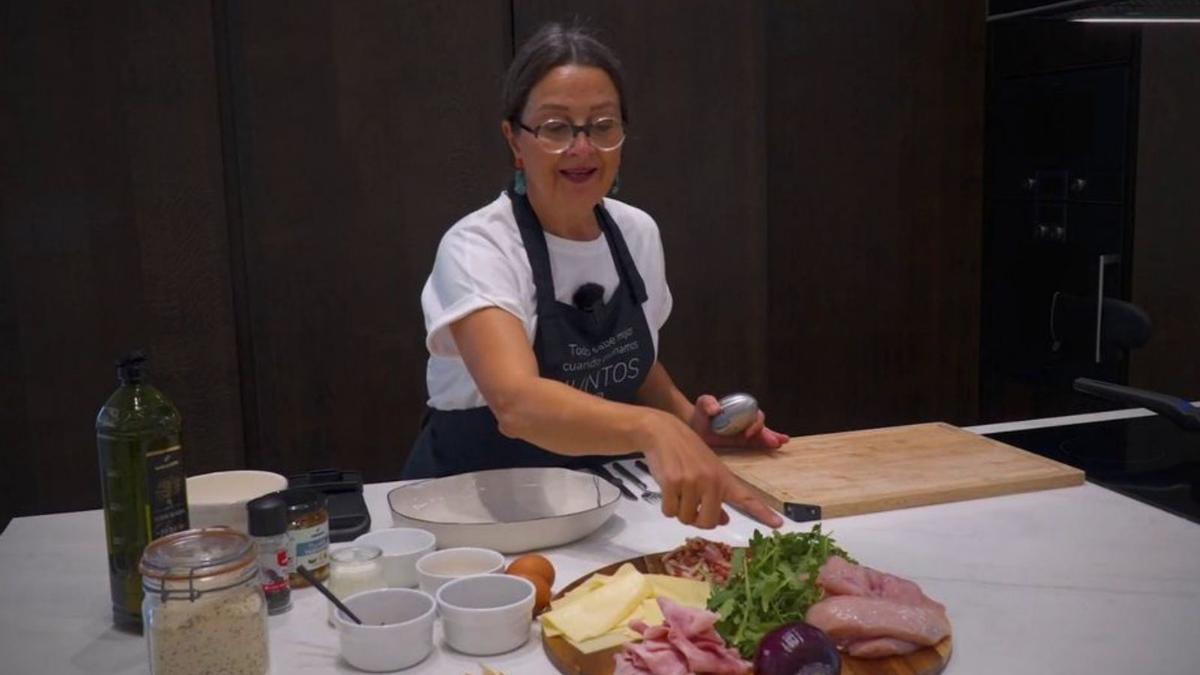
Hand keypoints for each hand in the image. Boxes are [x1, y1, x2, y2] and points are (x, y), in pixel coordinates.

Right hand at [642, 411, 783, 529]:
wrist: (663, 432)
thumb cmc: (686, 452)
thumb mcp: (707, 470)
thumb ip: (717, 496)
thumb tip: (724, 521)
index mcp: (723, 478)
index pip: (746, 498)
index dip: (763, 513)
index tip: (779, 525)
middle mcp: (711, 481)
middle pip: (708, 522)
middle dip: (697, 520)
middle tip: (690, 506)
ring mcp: (692, 482)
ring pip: (686, 518)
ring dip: (679, 510)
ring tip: (677, 490)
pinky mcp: (673, 483)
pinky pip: (669, 511)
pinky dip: (666, 506)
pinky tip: (667, 488)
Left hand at [688, 394, 789, 448]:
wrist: (695, 425)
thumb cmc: (701, 412)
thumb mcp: (703, 403)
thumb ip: (708, 403)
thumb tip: (716, 409)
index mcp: (741, 410)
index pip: (754, 416)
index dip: (755, 424)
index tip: (747, 434)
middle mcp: (746, 420)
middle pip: (762, 427)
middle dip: (770, 434)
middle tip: (775, 442)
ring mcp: (745, 432)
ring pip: (762, 436)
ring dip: (771, 439)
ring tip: (780, 443)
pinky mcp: (742, 442)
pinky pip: (755, 444)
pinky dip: (765, 446)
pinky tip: (775, 448)